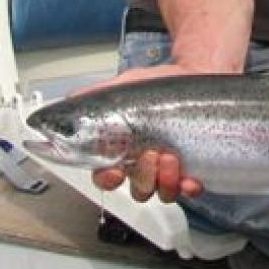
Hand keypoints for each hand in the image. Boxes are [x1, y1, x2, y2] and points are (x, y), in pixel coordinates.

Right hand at [73, 64, 204, 201]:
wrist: (196, 75)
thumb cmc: (159, 88)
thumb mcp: (125, 86)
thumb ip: (96, 95)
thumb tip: (71, 98)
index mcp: (123, 151)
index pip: (107, 176)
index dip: (107, 179)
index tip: (114, 171)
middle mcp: (144, 165)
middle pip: (137, 190)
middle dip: (142, 176)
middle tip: (149, 153)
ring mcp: (170, 170)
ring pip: (161, 193)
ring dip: (164, 179)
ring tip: (170, 155)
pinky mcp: (194, 170)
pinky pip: (189, 190)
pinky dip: (188, 186)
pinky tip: (190, 177)